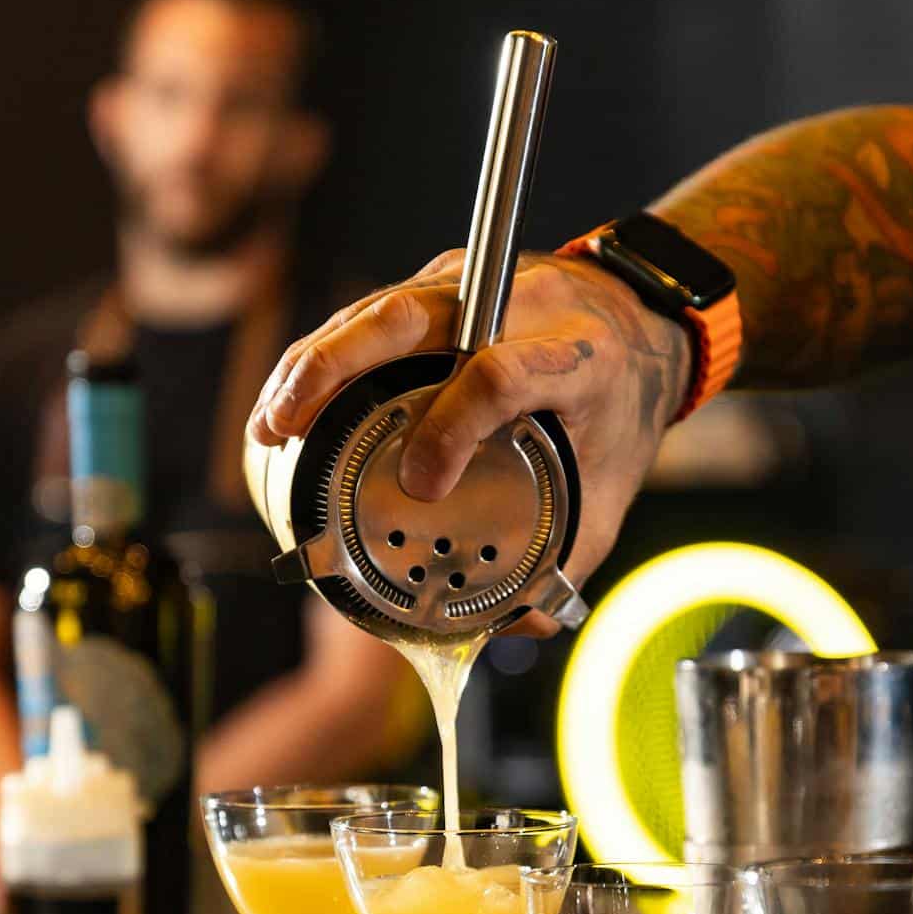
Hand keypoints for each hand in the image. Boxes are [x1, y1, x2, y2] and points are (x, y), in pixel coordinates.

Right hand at [250, 252, 691, 624]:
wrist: (641, 319)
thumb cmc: (620, 405)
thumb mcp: (614, 482)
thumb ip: (571, 554)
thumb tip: (516, 628)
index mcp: (577, 355)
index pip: (503, 372)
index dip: (455, 423)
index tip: (421, 482)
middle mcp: (517, 305)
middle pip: (411, 315)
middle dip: (337, 367)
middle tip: (287, 425)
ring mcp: (473, 287)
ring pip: (378, 308)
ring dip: (312, 362)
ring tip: (270, 423)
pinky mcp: (441, 286)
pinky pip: (370, 313)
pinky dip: (322, 354)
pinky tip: (290, 400)